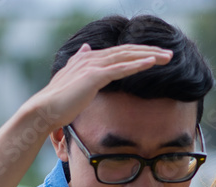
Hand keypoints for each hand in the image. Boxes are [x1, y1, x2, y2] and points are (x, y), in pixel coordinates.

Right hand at [26, 43, 172, 129]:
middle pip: (127, 50)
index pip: (120, 52)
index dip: (140, 52)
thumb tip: (85, 48)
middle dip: (150, 51)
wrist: (44, 110)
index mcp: (89, 58)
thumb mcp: (72, 78)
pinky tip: (151, 64)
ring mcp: (93, 65)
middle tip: (170, 55)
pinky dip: (137, 65)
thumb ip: (79, 62)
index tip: (157, 56)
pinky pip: (120, 69)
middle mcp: (92, 57)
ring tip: (167, 58)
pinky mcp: (94, 76)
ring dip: (149, 56)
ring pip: (127, 56)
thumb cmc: (59, 101)